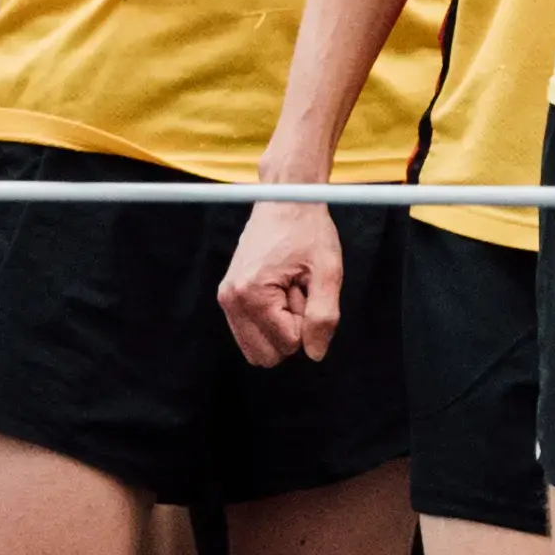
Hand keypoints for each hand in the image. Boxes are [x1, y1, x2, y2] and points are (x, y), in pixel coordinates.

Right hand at [221, 196, 343, 365]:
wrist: (285, 200)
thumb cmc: (307, 230)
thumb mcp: (328, 271)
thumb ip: (324, 316)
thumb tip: (315, 353)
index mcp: (251, 293)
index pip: (289, 344)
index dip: (308, 321)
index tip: (305, 287)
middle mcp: (230, 299)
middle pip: (268, 355)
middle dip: (291, 329)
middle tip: (297, 291)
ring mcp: (226, 299)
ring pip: (259, 349)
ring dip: (281, 325)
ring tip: (289, 289)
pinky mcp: (228, 297)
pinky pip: (252, 334)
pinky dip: (271, 319)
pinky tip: (279, 289)